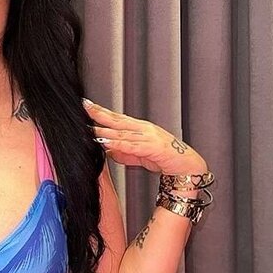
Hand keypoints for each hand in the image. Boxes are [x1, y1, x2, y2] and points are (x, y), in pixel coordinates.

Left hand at [82, 98, 206, 174]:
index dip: (102, 112)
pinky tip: (106, 142)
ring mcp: (149, 137)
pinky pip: (132, 146)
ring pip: (122, 132)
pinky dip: (118, 143)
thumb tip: (108, 150)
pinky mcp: (153, 148)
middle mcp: (144, 129)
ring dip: (105, 130)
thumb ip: (124, 152)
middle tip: (85, 107)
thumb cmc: (166, 159)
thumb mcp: (140, 155)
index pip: (118, 118)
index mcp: (141, 128)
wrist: (187, 166)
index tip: (87, 106)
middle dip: (100, 113)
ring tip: (90, 127)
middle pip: (118, 120)